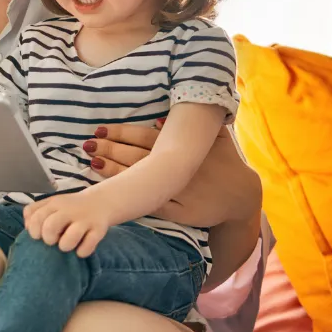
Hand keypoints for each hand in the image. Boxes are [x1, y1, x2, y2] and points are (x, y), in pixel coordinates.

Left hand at [23, 190, 107, 257]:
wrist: (100, 202)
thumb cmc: (69, 207)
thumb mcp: (51, 204)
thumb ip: (35, 212)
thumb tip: (27, 227)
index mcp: (54, 203)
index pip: (36, 217)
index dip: (34, 230)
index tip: (39, 236)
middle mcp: (69, 210)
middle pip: (50, 227)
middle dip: (48, 239)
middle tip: (53, 241)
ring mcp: (85, 220)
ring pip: (69, 238)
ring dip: (65, 246)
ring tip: (67, 245)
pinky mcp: (99, 230)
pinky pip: (88, 247)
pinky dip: (82, 251)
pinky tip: (80, 249)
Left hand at [84, 121, 260, 225]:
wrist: (243, 198)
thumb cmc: (226, 163)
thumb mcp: (217, 138)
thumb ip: (194, 124)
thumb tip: (159, 119)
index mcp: (183, 147)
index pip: (144, 137)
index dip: (121, 133)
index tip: (100, 130)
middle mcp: (178, 167)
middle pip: (137, 156)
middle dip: (110, 150)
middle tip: (88, 145)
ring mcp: (177, 190)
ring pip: (141, 180)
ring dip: (115, 171)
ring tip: (92, 163)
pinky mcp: (178, 212)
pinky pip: (150, 204)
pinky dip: (132, 197)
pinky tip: (113, 192)